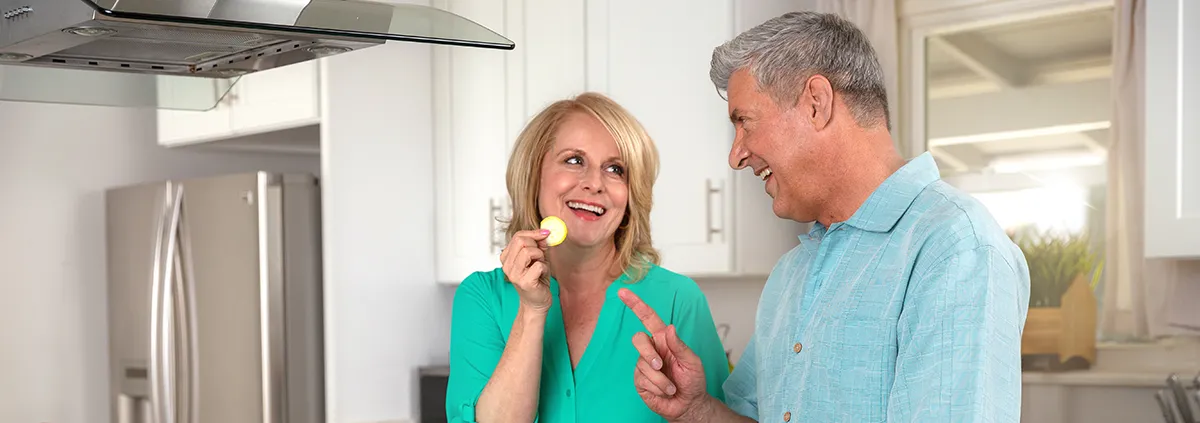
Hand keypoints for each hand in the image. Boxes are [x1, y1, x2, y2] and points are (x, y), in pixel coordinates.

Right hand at [500, 229, 551, 312]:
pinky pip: (538, 265)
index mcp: (506, 257)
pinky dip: (544, 268)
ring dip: (540, 256)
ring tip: (540, 266)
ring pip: (528, 251)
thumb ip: (538, 245)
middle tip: (541, 256)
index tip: (545, 234)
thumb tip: (544, 233)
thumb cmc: (537, 279)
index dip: (533, 233)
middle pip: (521, 241)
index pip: (518, 236)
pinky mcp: (524, 282)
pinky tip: (542, 275)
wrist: (536, 302)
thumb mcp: (537, 258)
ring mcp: (514, 274)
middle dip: (536, 245)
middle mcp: (507, 266)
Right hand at [618, 288, 709, 421]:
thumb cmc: (693, 381)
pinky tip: (664, 392)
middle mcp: (652, 349)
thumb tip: (670, 328)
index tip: (623, 291)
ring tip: (671, 387)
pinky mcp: (639, 381)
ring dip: (660, 379)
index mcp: (664, 339)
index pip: (647, 318)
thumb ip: (680, 345)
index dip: (635, 304)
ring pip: (642, 364)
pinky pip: (642, 379)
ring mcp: (644, 365)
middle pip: (638, 339)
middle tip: (661, 366)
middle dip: (648, 353)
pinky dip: (657, 387)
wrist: (688, 405)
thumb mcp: (692, 361)